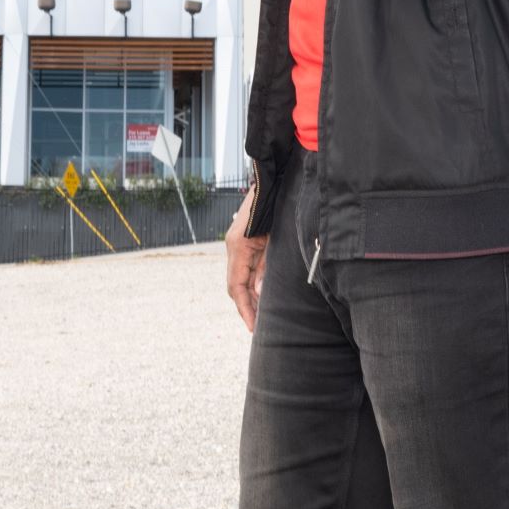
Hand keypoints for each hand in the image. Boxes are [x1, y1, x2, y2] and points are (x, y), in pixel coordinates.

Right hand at [225, 186, 267, 332]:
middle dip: (248, 307)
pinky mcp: (247, 242)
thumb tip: (260, 294)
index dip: (244, 309)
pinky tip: (263, 295)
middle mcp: (234, 247)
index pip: (236, 286)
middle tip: (259, 328)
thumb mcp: (274, 239)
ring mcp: (239, 245)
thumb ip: (267, 267)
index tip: (252, 328)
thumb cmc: (274, 206)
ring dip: (251, 297)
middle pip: (237, 286)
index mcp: (238, 247)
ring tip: (263, 317)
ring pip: (241, 279)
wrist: (271, 180)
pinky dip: (254, 284)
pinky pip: (247, 269)